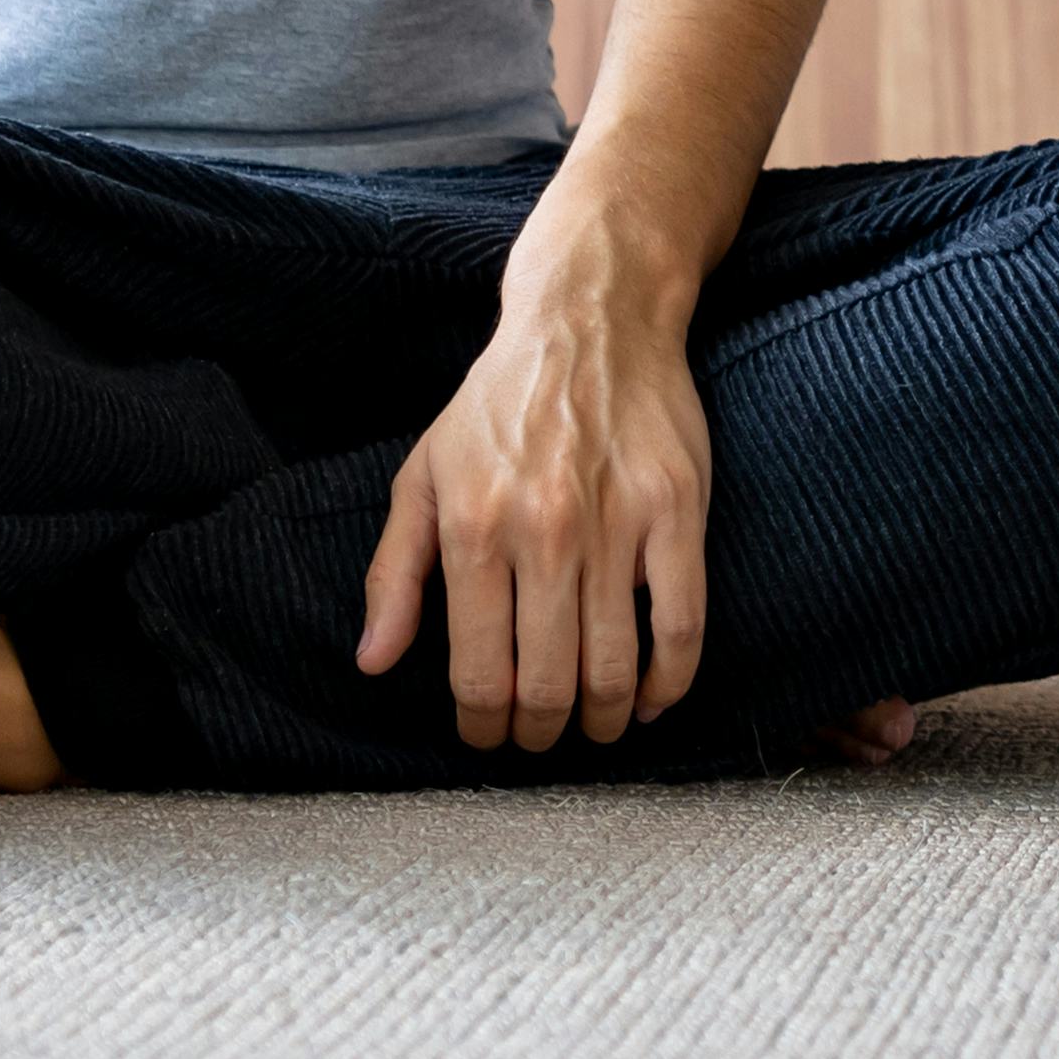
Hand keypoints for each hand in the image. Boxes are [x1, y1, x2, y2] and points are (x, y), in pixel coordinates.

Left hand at [357, 223, 716, 752]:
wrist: (591, 320)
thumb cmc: (498, 404)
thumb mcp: (423, 476)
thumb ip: (394, 574)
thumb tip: (375, 663)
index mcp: (473, 530)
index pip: (478, 671)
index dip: (483, 725)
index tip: (489, 736)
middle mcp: (543, 533)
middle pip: (547, 684)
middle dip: (541, 732)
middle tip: (541, 737)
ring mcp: (617, 524)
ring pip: (614, 666)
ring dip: (603, 718)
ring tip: (595, 724)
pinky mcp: (677, 512)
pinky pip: (682, 623)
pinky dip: (671, 679)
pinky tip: (654, 697)